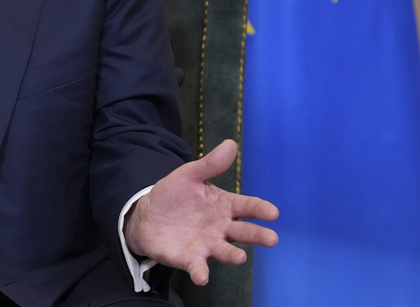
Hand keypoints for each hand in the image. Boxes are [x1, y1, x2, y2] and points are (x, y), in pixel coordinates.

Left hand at [123, 139, 278, 285]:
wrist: (146, 215)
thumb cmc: (174, 195)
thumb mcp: (189, 175)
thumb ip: (210, 164)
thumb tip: (231, 144)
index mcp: (224, 205)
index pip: (247, 206)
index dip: (260, 209)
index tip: (272, 212)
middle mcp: (221, 228)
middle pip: (243, 232)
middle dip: (257, 235)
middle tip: (271, 238)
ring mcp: (207, 245)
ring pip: (225, 252)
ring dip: (233, 256)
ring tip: (240, 257)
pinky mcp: (190, 259)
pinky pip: (198, 267)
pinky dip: (201, 272)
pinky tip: (201, 276)